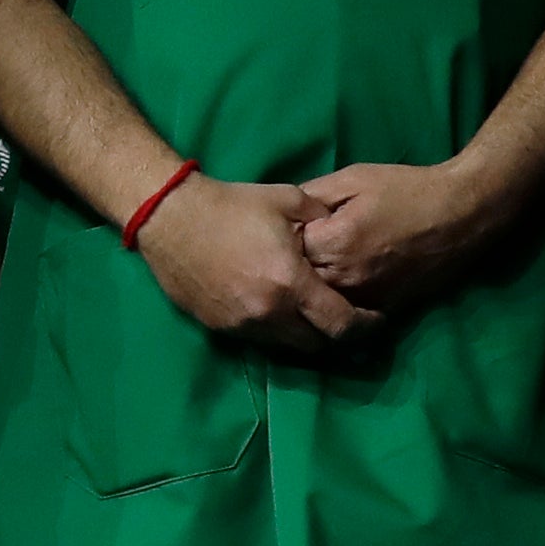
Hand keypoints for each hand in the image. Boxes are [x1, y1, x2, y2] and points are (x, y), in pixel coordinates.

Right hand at [132, 181, 376, 351]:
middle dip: (334, 334)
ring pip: (286, 346)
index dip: (364, 326)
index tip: (374, 319)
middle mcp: (269, 313)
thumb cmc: (231, 206)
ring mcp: (242, 324)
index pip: (340, 324)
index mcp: (291, 283)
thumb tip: (342, 232)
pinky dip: (272, 330)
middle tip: (341, 317)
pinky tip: (272, 308)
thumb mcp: (289, 200)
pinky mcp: (220, 327)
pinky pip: (257, 339)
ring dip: (302, 335)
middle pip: (316, 345)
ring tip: (308, 315)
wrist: (170, 217)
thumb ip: (323, 219)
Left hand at [288, 158, 506, 305]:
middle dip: (292, 270)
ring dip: (314, 290)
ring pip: (323, 303)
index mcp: (334, 241)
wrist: (461, 212)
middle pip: (300, 283)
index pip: (285, 251)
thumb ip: (312, 196)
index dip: (280, 242)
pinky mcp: (388, 306)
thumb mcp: (352, 179)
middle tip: (288, 256)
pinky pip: (351, 311)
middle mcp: (347, 276)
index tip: (281, 233)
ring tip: (311, 271)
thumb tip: (281, 212)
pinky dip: (340, 301)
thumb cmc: (405, 189)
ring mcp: (368, 296)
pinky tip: (338, 285)